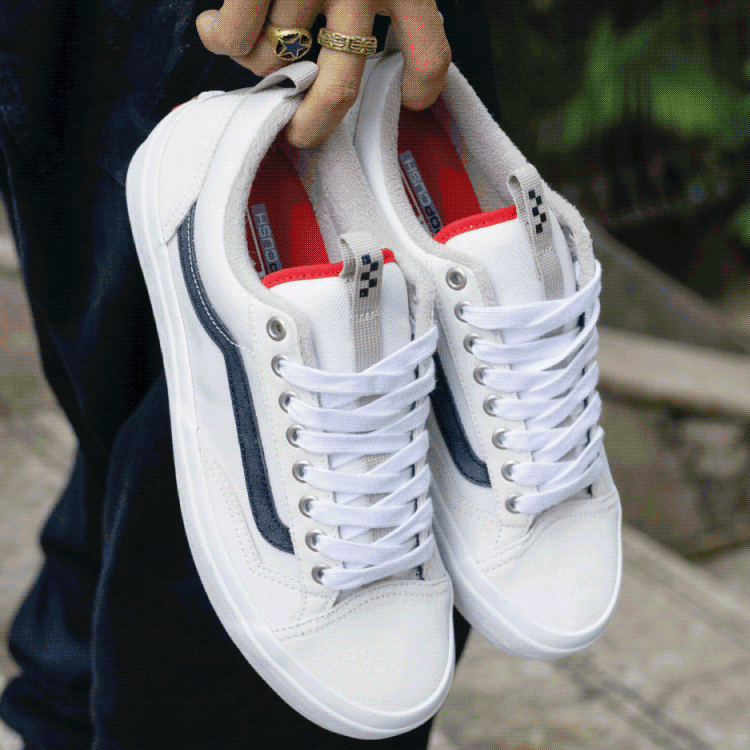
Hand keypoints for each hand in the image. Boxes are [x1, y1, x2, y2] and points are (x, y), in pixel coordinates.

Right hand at [196, 0, 450, 147]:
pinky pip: (234, 36)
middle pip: (339, 87)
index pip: (430, 50)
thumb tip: (379, 46)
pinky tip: (216, 27)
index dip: (424, 85)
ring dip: (260, 64)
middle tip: (301, 136)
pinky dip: (221, 40)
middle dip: (314, 125)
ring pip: (276, 60)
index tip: (413, 99)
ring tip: (255, 47)